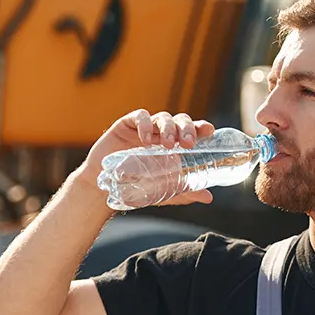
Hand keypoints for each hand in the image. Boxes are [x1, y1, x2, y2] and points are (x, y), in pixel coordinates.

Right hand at [79, 109, 216, 206]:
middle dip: (187, 128)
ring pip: (162, 117)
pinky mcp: (127, 124)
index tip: (209, 131)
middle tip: (188, 143)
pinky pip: (139, 116)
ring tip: (168, 144)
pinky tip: (145, 139)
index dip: (201, 127)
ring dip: (168, 128)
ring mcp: (145, 128)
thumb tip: (208, 198)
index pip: (192, 131)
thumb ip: (185, 192)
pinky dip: (144, 124)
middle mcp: (162, 134)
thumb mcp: (164, 192)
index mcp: (175, 146)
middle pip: (180, 120)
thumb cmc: (136, 187)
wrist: (104, 190)